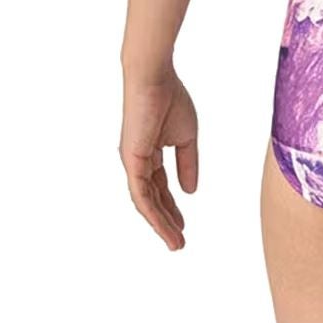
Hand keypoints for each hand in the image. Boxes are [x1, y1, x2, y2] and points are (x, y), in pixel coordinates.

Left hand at [119, 68, 198, 250]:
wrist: (154, 80)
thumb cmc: (170, 100)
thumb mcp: (186, 137)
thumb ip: (188, 164)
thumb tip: (190, 191)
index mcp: (149, 153)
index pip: (161, 186)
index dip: (172, 206)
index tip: (184, 225)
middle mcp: (138, 162)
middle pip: (152, 199)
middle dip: (165, 221)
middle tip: (178, 243)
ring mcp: (133, 163)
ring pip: (145, 203)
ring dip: (160, 224)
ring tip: (175, 243)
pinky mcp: (132, 162)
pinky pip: (141, 195)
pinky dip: (153, 213)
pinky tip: (164, 225)